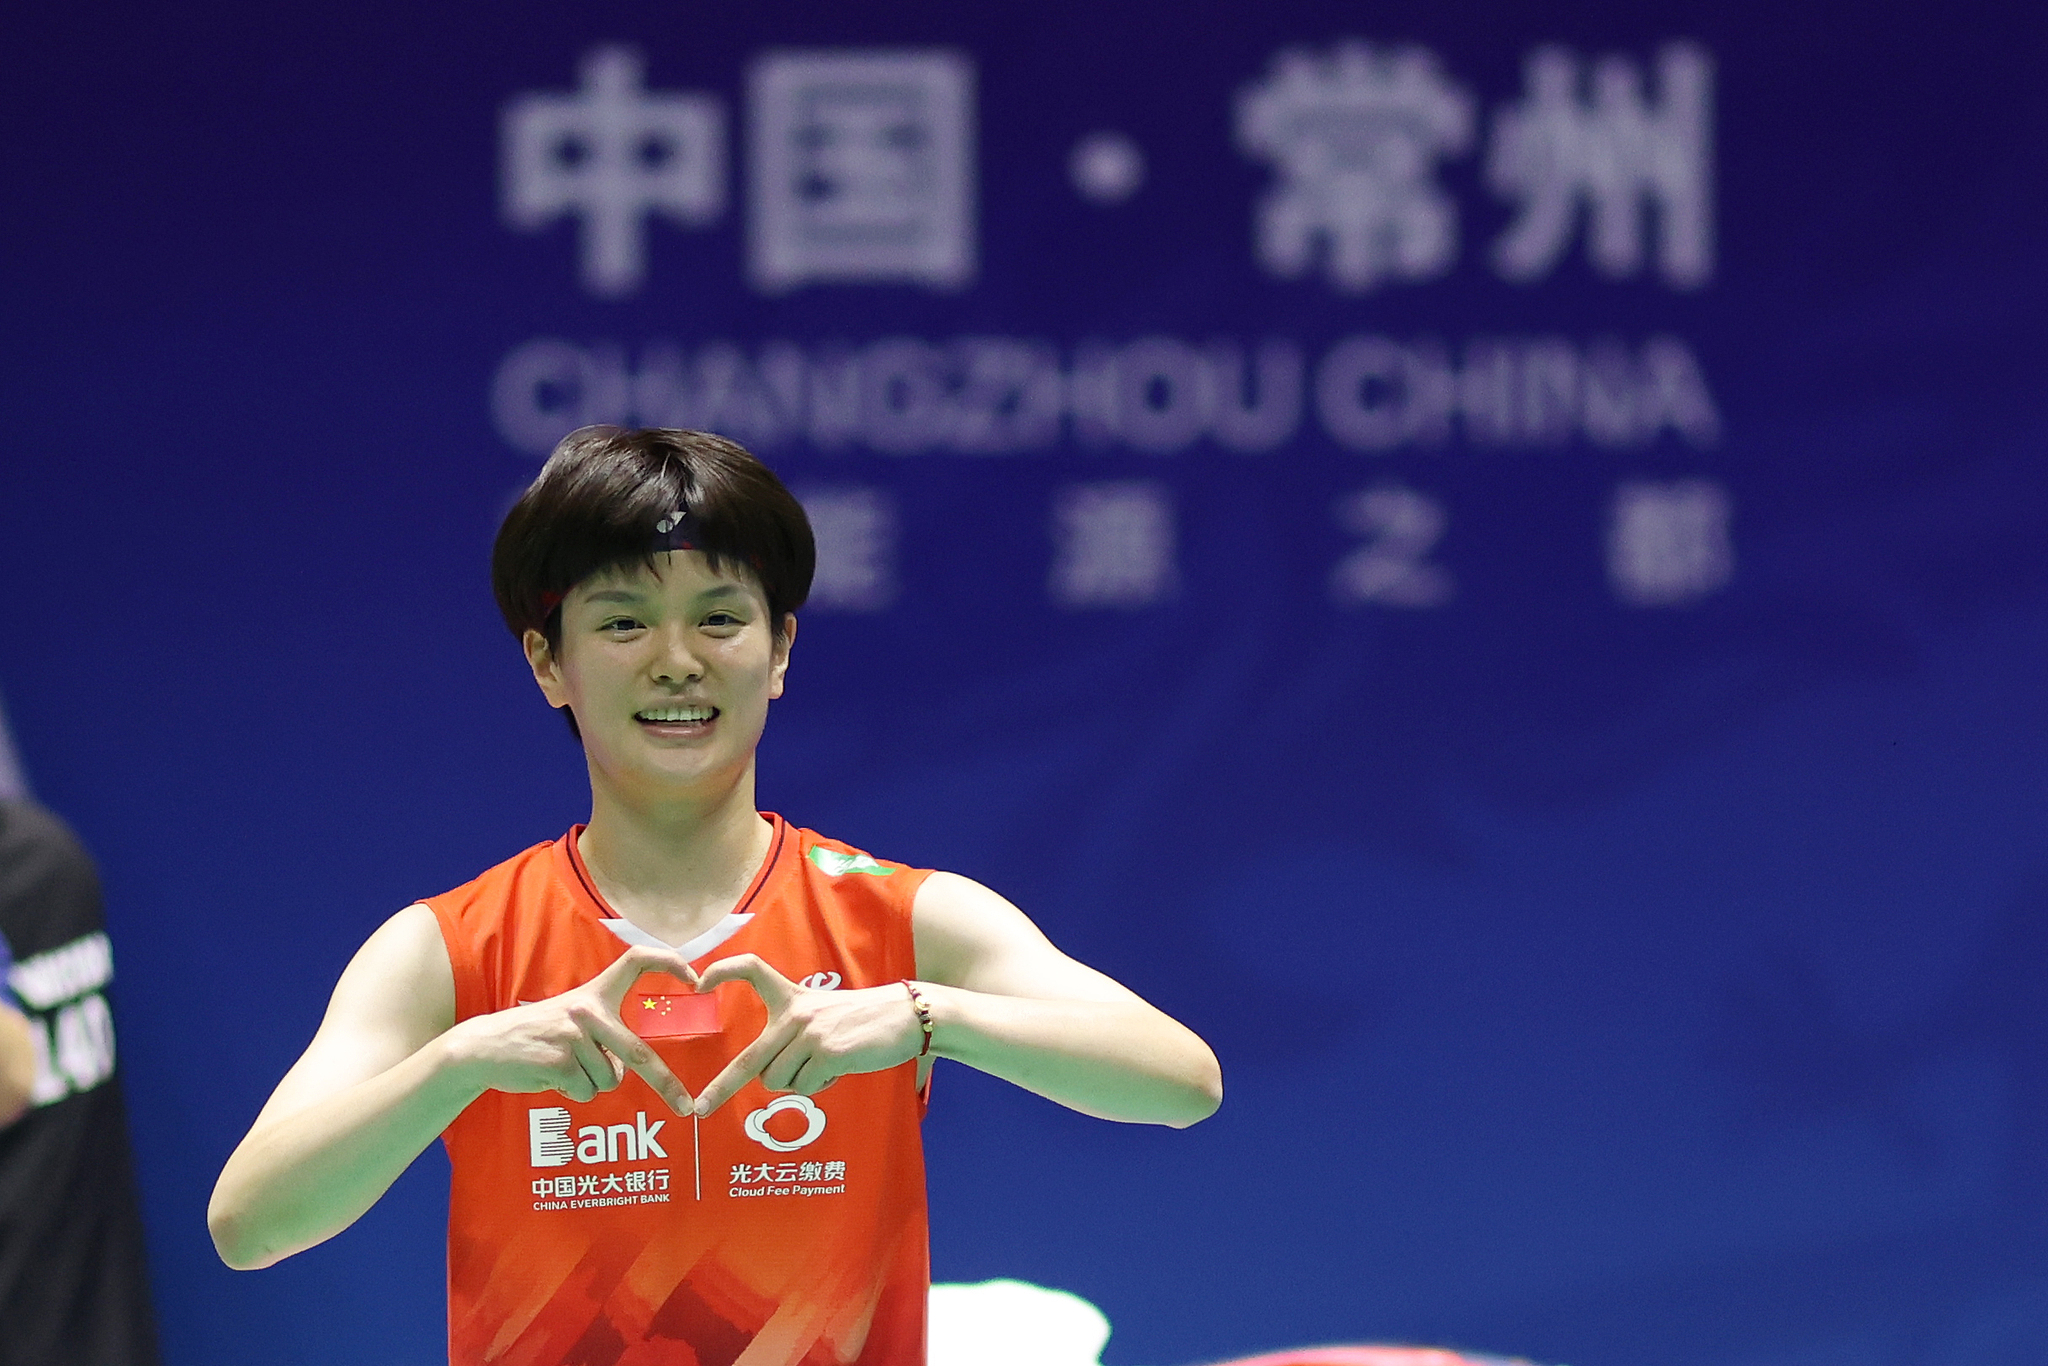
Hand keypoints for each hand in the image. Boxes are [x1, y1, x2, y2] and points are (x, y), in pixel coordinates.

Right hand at [450, 946, 697, 1113]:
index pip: (637, 961)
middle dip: (666, 1085)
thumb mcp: (571, 1018)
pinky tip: (550, 1075)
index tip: (696, 976)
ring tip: (561, 1066)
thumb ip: (604, 1032)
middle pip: (640, 1054)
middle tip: (685, 1106)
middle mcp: (588, 1010)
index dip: (669, 962)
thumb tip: (630, 1068)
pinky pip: (586, 1092)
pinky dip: (573, 1092)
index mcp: (595, 993)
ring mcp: (574, 1036)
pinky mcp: (560, 1062)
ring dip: (590, 1083)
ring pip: (608, 1080)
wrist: (484, 1047)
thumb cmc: (535, 1035)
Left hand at [691, 956, 923, 1115]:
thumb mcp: (822, 1012)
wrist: (904, 1016)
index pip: (752, 968)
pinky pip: (806, 1087)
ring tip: (825, 1064)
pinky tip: (839, 1069)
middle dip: (722, 1088)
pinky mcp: (826, 1053)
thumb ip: (793, 1032)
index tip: (699, 984)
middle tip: (700, 1108)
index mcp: (792, 996)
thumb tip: (769, 1075)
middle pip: (750, 1060)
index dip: (723, 971)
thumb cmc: (862, 1020)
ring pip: (779, 1081)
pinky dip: (820, 1086)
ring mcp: (809, 1034)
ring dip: (799, 1082)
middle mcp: (795, 1013)